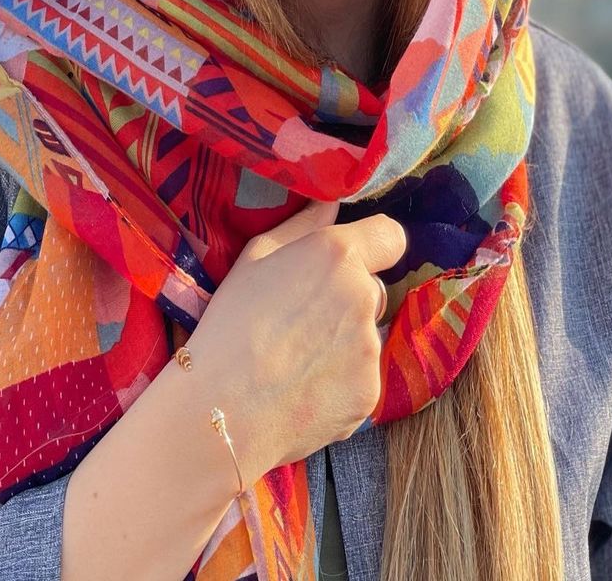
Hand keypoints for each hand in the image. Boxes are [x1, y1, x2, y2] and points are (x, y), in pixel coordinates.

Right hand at [188, 198, 405, 481]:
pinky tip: (303, 387)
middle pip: (372, 288)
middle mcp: (364, 295)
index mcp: (337, 254)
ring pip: (367, 335)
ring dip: (345, 341)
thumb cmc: (229, 323)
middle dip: (348, 298)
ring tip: (296, 359)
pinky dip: (340, 381)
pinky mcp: (371, 393)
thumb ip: (301, 226)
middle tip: (301, 319)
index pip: (391, 235)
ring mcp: (371, 348)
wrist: (220, 407)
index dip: (373, 246)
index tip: (347, 263)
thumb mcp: (254, 258)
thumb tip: (331, 205)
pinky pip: (362, 376)